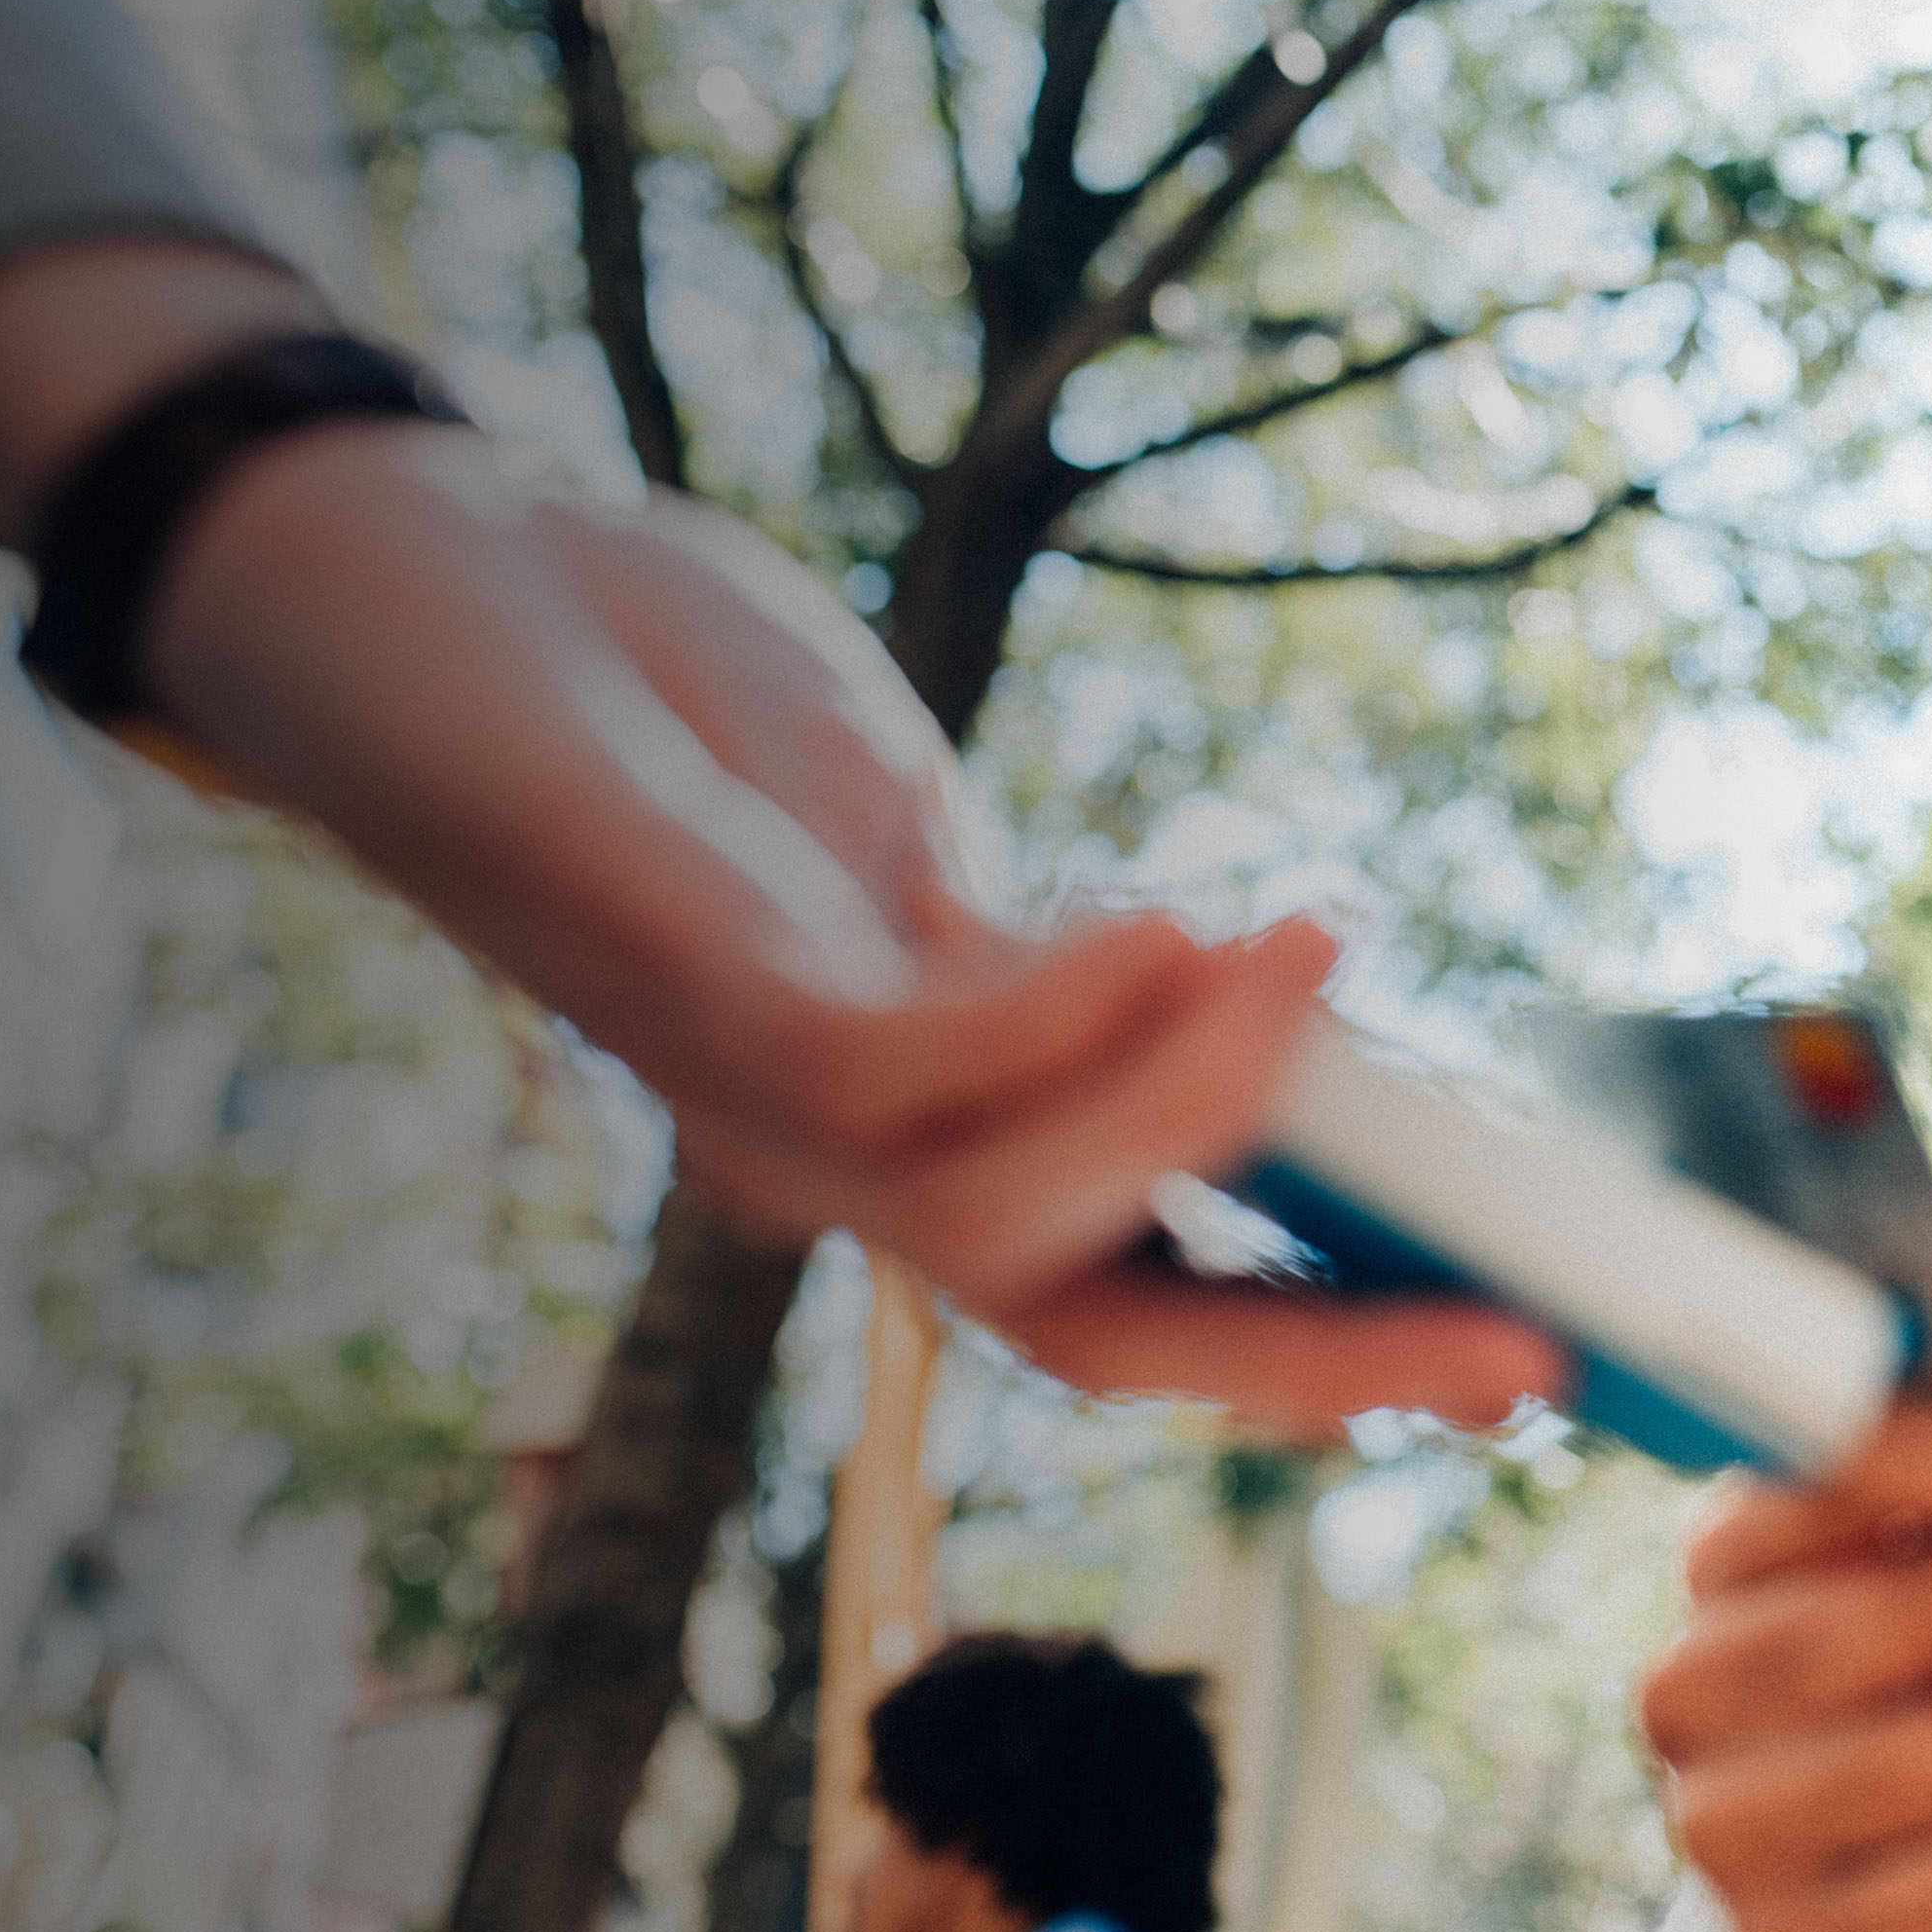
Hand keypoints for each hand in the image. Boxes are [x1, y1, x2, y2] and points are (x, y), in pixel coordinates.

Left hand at [114, 406, 1553, 1431]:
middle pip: (1099, 1327)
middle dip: (1322, 1355)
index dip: (1330, 1347)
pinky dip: (1061, 1023)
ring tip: (1311, 970)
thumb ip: (1056, 964)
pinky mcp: (685, 978)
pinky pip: (898, 1072)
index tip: (1519, 1359)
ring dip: (1195, 1116)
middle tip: (1514, 1336)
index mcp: (905, 1136)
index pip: (1137, 1294)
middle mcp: (831, 1164)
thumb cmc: (668, 708)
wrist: (411, 571)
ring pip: (1010, 1221)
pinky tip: (1170, 919)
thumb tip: (1268, 1011)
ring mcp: (752, 1093)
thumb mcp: (914, 858)